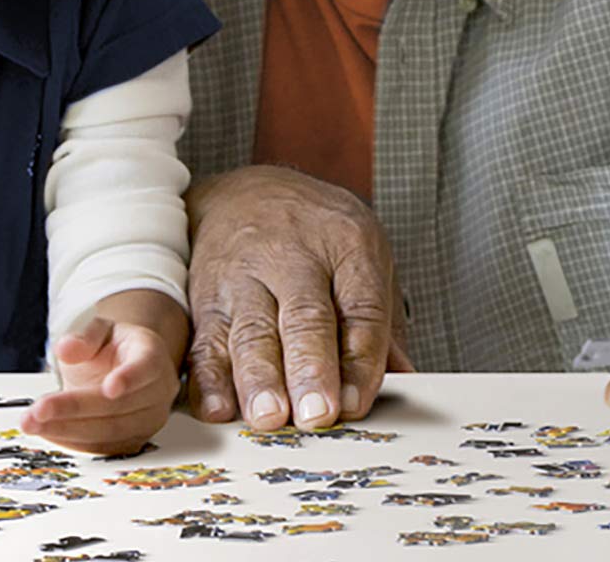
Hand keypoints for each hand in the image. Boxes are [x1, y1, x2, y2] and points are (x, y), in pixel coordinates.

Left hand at [22, 307, 181, 455]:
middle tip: (39, 409)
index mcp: (151, 356)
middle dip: (76, 409)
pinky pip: (103, 448)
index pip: (146, 368)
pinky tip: (47, 431)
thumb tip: (65, 349)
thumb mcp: (100, 331)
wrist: (124, 369)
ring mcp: (148, 420)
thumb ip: (85, 338)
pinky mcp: (133, 441)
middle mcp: (157, 392)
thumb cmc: (114, 349)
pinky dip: (72, 441)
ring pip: (110, 432)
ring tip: (33, 423)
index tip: (109, 388)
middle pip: (119, 406)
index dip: (129, 378)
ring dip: (68, 430)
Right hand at [185, 166, 412, 431]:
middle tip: (317, 413)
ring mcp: (244, 276)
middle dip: (310, 368)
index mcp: (348, 244)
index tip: (356, 403)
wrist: (243, 192)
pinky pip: (205, 340)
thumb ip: (382, 323)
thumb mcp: (363, 256)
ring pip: (251, 330)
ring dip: (259, 378)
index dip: (360, 359)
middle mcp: (294, 256)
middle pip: (305, 317)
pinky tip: (218, 408)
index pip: (360, 307)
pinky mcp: (205, 297)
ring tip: (268, 417)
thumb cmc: (316, 235)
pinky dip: (209, 379)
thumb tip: (405, 381)